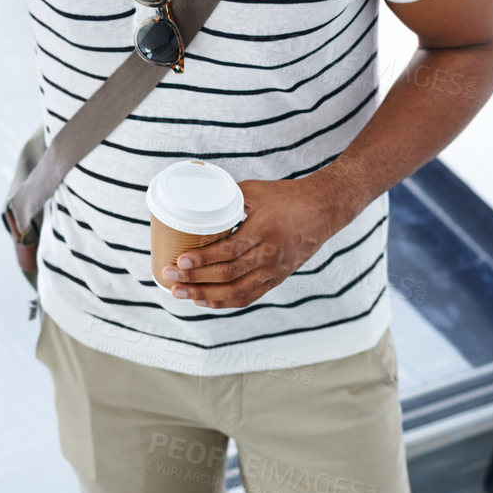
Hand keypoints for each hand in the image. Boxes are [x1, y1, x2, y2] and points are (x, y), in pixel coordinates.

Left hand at [159, 174, 355, 308]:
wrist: (324, 210)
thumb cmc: (288, 196)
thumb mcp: (255, 191)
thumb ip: (227, 199)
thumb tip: (196, 202)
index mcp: (264, 231)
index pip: (229, 251)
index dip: (203, 259)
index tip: (180, 260)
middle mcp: (269, 255)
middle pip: (227, 275)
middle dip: (194, 279)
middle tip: (169, 276)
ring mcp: (274, 271)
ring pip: (235, 292)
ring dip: (204, 295)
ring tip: (179, 293)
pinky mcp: (276, 279)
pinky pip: (247, 297)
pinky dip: (223, 302)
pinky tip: (203, 301)